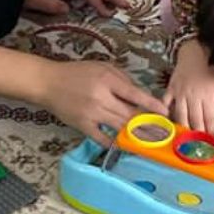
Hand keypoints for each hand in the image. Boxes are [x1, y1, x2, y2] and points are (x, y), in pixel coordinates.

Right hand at [40, 60, 167, 143]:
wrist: (48, 83)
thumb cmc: (77, 73)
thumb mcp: (102, 67)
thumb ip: (122, 79)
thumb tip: (139, 94)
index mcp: (107, 81)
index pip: (134, 94)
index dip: (151, 104)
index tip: (165, 112)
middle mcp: (101, 98)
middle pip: (130, 115)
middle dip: (149, 124)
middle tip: (164, 132)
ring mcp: (91, 114)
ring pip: (120, 128)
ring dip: (137, 136)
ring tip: (151, 141)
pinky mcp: (82, 126)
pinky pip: (102, 138)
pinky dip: (114, 143)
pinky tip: (125, 146)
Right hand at [165, 39, 213, 133]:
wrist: (194, 53)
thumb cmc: (210, 70)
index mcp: (208, 95)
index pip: (210, 118)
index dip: (211, 131)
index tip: (212, 141)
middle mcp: (194, 95)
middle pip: (195, 120)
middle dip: (198, 133)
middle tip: (199, 145)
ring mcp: (180, 93)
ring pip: (181, 115)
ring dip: (183, 127)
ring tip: (185, 138)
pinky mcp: (171, 89)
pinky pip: (166, 102)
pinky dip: (166, 111)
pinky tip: (167, 121)